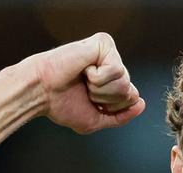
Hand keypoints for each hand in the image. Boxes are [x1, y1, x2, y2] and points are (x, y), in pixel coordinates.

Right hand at [26, 32, 145, 133]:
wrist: (41, 92)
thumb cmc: (62, 104)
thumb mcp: (97, 119)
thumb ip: (121, 116)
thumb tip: (141, 104)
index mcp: (111, 80)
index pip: (132, 97)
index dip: (112, 106)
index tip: (90, 101)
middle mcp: (112, 64)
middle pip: (130, 91)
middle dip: (107, 99)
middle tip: (85, 90)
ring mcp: (109, 52)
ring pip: (124, 81)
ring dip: (100, 89)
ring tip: (84, 80)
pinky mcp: (103, 43)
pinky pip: (115, 70)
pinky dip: (97, 78)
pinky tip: (84, 70)